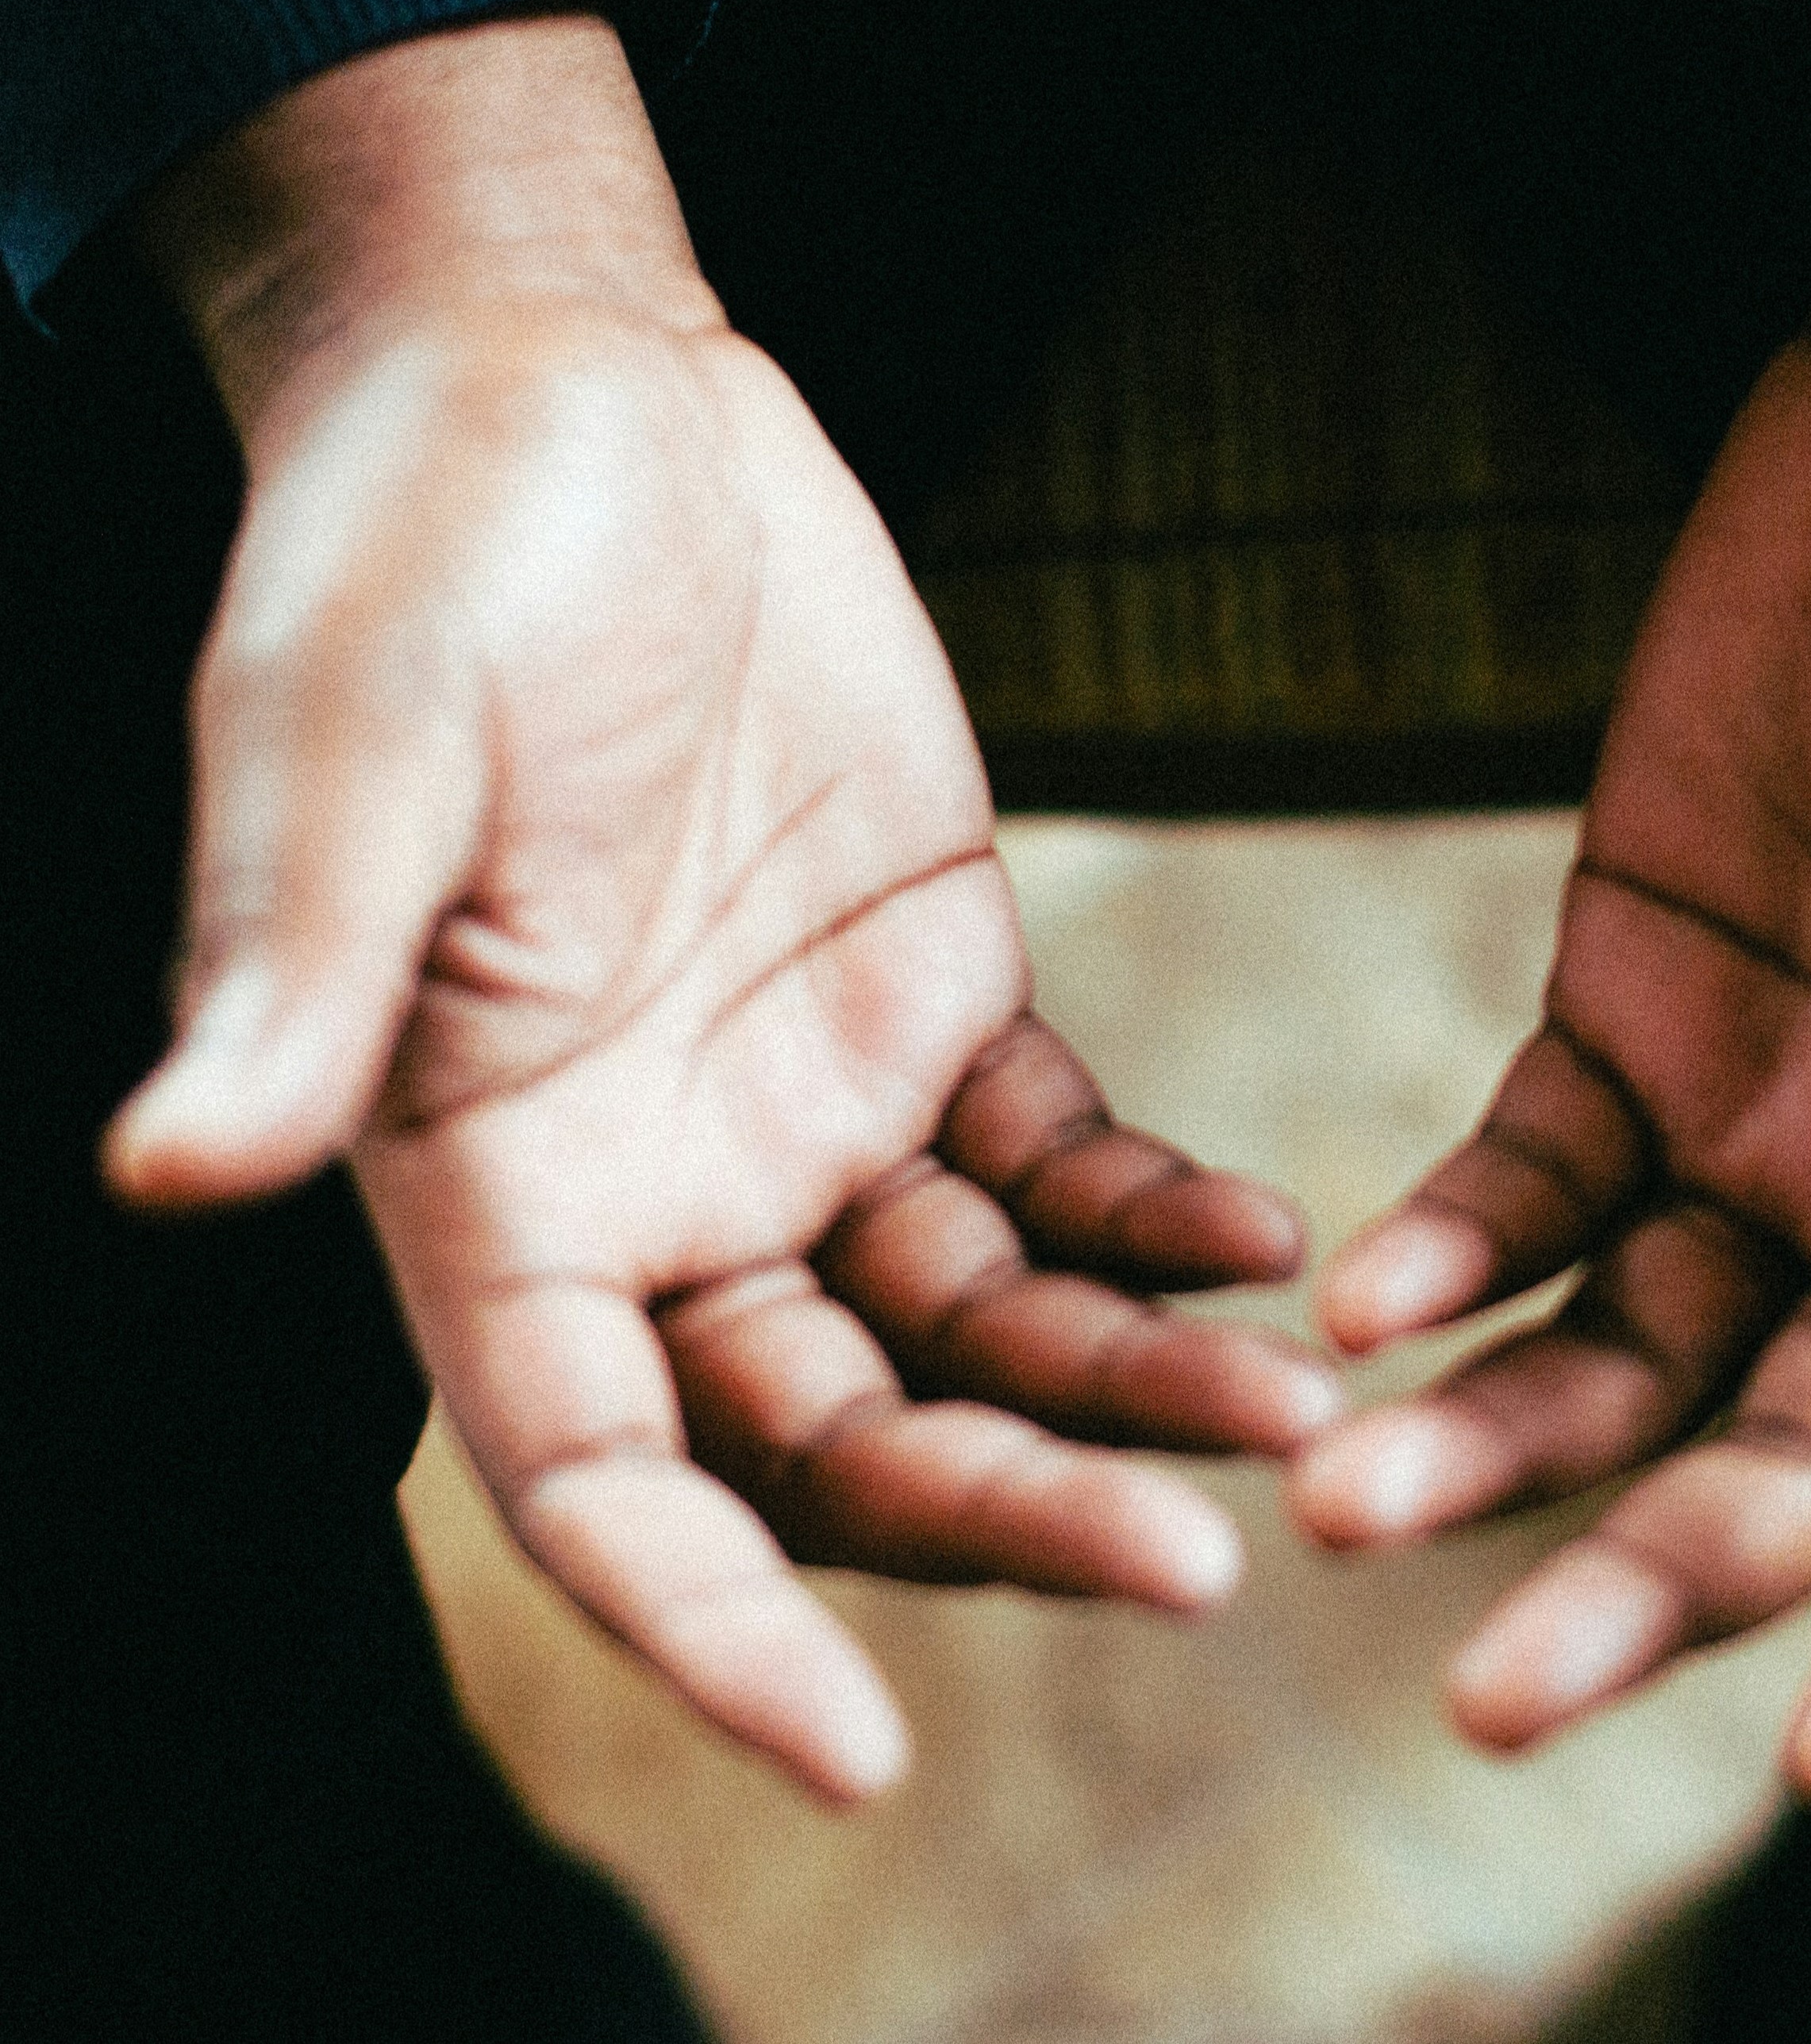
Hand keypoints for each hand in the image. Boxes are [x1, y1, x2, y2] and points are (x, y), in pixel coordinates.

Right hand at [106, 16, 1337, 1801]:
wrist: (586, 397)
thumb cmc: (425, 547)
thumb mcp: (350, 739)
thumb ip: (308, 967)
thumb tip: (174, 1164)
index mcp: (492, 1178)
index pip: (589, 1479)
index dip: (702, 1630)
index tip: (855, 1752)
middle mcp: (656, 1184)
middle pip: (832, 1440)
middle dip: (1003, 1518)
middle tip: (1200, 1571)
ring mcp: (806, 1098)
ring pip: (976, 1326)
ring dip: (1126, 1388)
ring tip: (1296, 1416)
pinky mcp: (935, 990)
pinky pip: (1059, 1162)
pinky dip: (1157, 1218)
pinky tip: (1270, 1239)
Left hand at [1290, 29, 1810, 1803]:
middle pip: (1803, 1467)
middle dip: (1659, 1587)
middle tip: (1486, 1704)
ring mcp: (1778, 1116)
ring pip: (1635, 1352)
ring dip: (1498, 1441)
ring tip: (1350, 1503)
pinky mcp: (1635, 1004)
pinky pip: (1536, 1180)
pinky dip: (1453, 1245)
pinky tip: (1361, 1292)